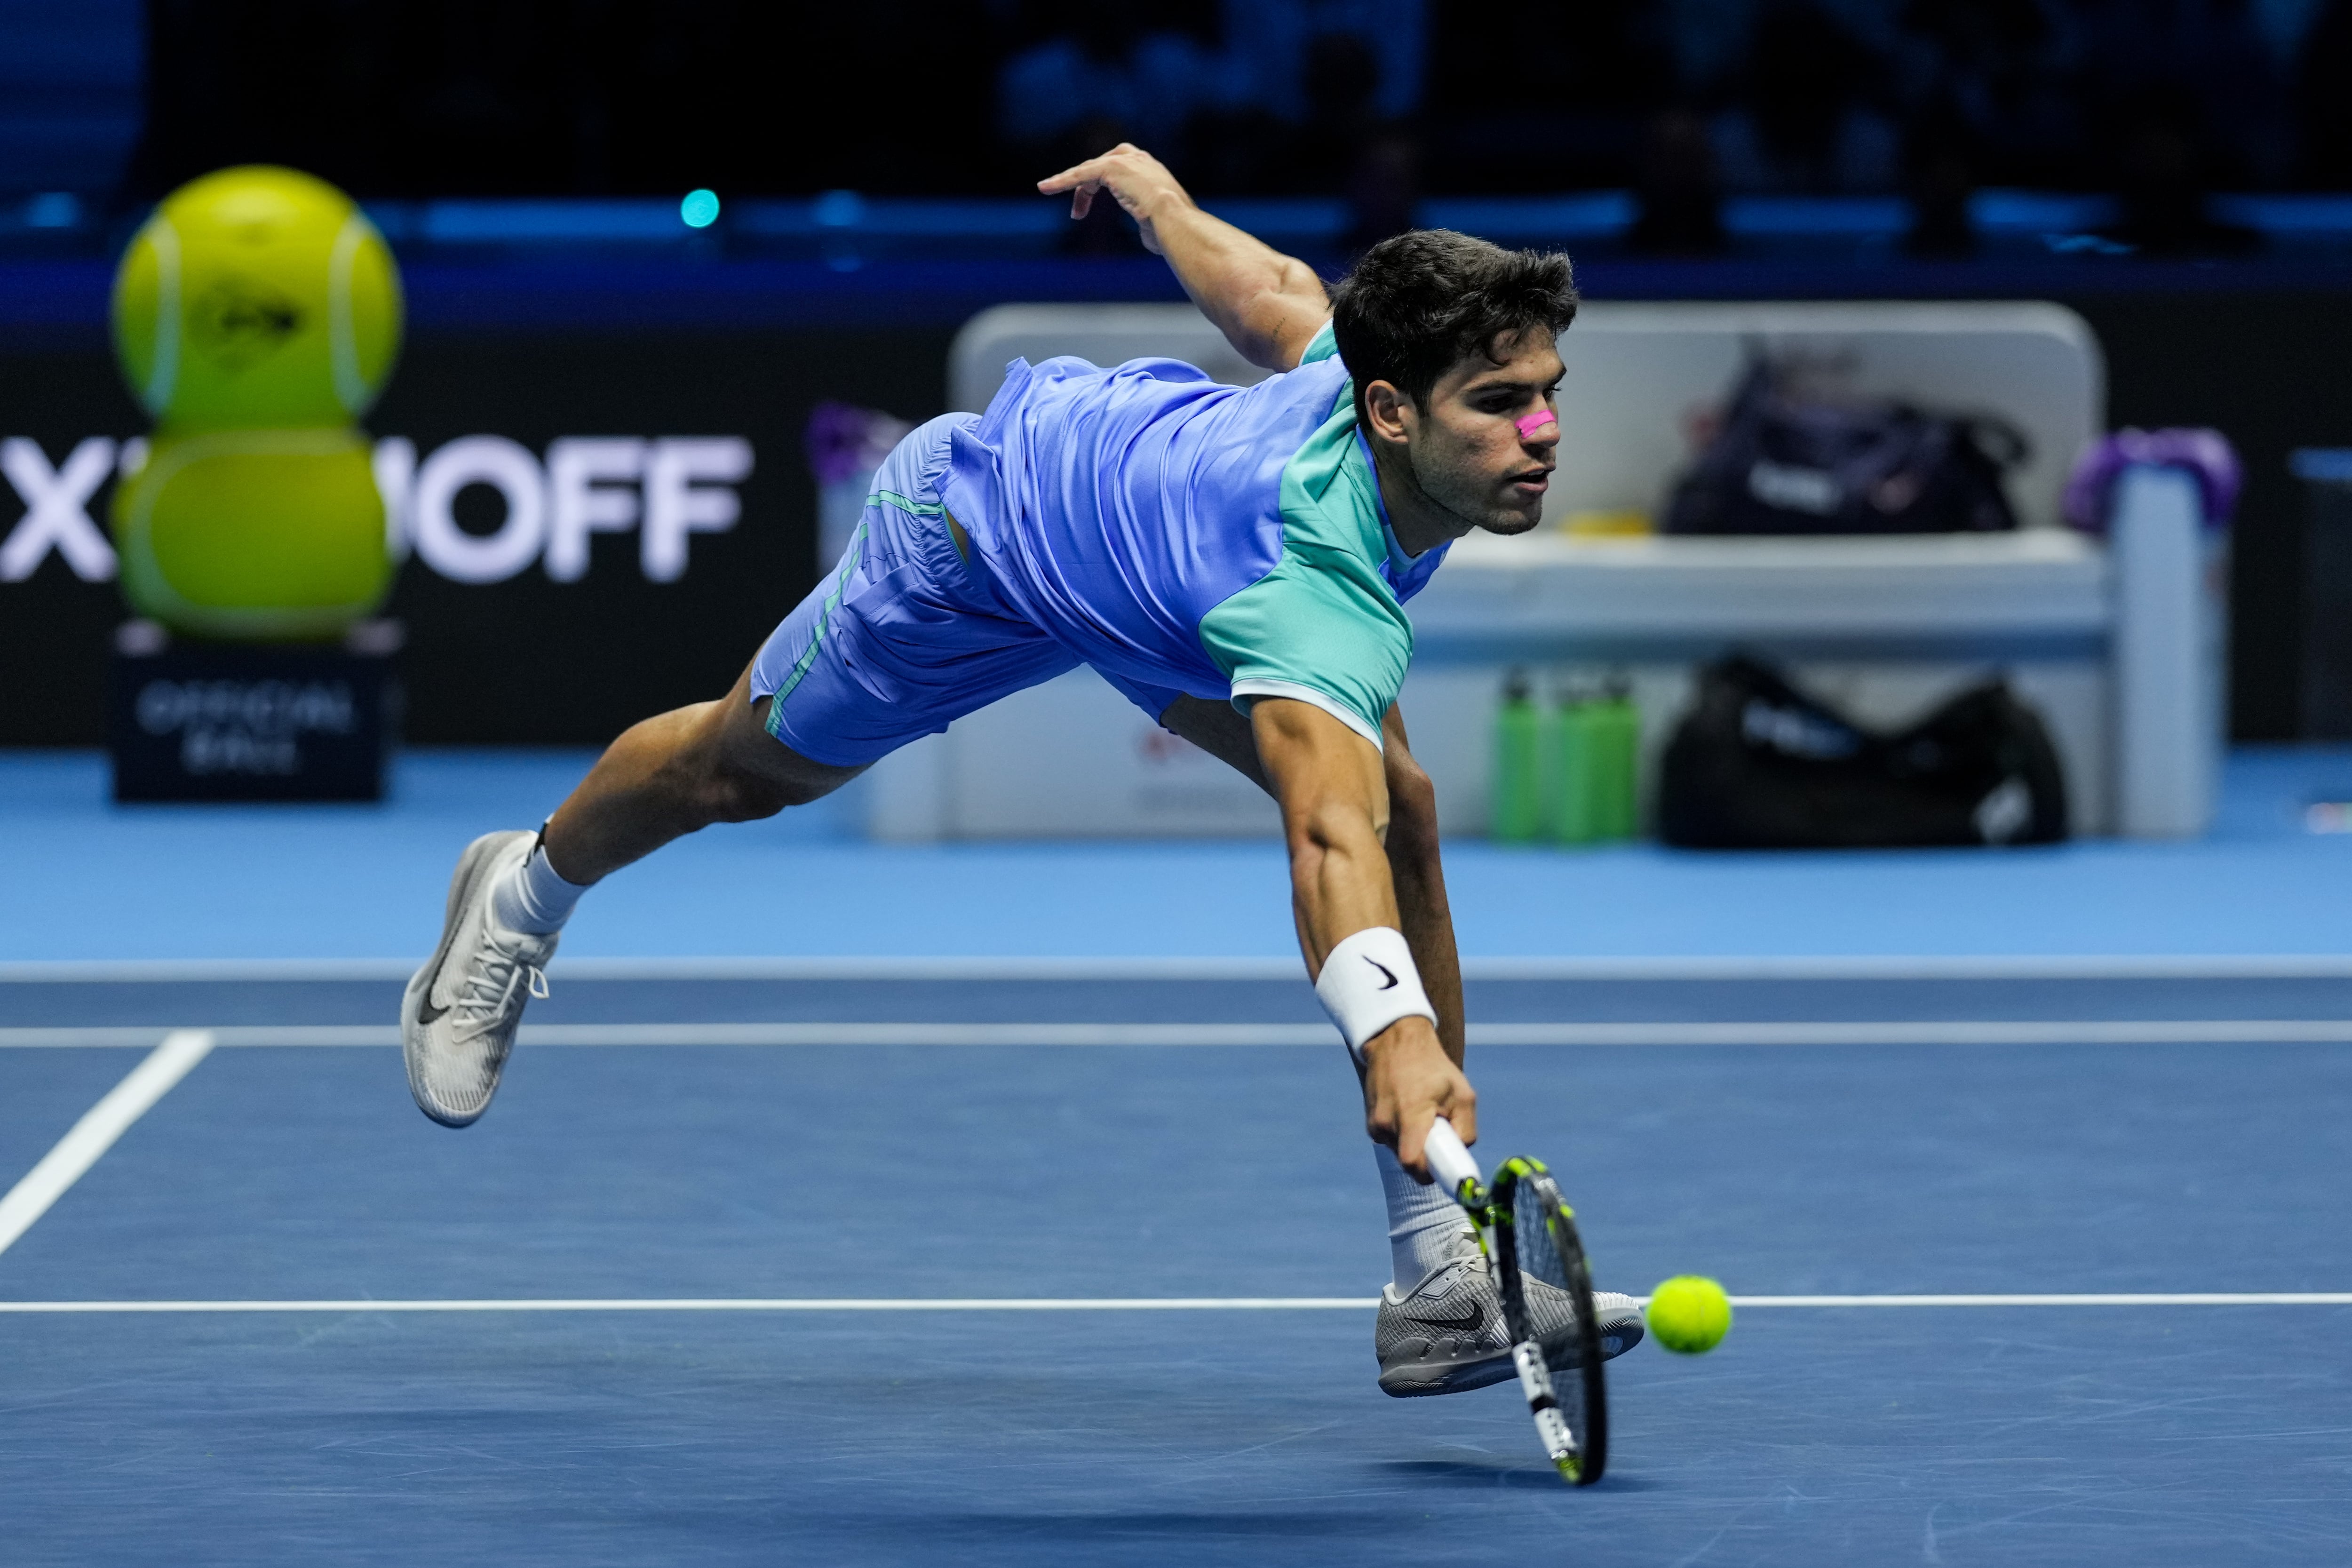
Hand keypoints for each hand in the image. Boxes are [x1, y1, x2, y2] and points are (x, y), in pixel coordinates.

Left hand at [1037, 143, 1190, 256]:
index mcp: (1152, 172)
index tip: (1091, 204)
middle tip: (1078, 212)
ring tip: (1050, 193)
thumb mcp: (1159, 226)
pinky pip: (1081, 174)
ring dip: (1069, 184)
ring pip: (1088, 170)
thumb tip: (1152, 237)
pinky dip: (1061, 180)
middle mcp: (1140, 161)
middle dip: (1086, 186)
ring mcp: (1127, 162)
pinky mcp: (1111, 168)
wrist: (1176, 221)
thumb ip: (1150, 224)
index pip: (1120, 171)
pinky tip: (1045, 188)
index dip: (1102, 185)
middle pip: (1102, 166)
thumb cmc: (1171, 231)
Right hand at [1360, 1016, 1476, 1181]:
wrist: (1396, 1042)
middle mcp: (1386, 1123)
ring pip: (1400, 1152)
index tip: (1443, 1169)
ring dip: (1416, 1144)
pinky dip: (1405, 1136)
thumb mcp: (1463, 1094)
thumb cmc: (1434, 1068)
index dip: (1429, 1174)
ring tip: (1424, 1116)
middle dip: (1427, 1157)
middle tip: (1440, 1137)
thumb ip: (1466, 1130)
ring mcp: (1375, 1123)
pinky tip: (1410, 1112)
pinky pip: (1392, 1142)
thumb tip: (1460, 1153)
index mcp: (1410, 1116)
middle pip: (1408, 1161)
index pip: (1413, 1163)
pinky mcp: (1371, 1123)